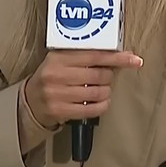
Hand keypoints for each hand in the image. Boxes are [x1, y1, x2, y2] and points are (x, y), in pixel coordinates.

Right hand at [24, 50, 142, 127]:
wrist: (30, 101)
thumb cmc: (52, 77)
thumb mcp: (61, 61)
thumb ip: (84, 56)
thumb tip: (117, 56)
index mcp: (59, 57)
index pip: (95, 55)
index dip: (117, 58)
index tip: (134, 60)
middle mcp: (57, 74)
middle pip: (99, 75)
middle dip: (109, 77)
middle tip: (107, 78)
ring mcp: (57, 94)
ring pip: (97, 93)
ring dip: (106, 92)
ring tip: (103, 90)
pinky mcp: (60, 111)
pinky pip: (91, 109)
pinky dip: (102, 106)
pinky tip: (101, 103)